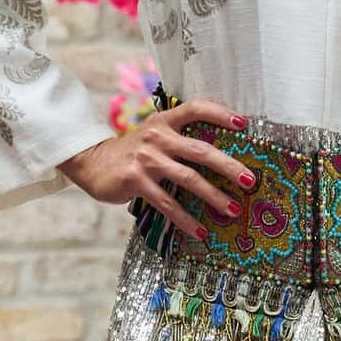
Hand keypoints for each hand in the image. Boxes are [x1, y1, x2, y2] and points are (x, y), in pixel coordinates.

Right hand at [59, 98, 257, 241]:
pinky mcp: (135, 180)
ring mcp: (146, 159)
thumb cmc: (132, 152)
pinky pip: (167, 203)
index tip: (243, 124)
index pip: (195, 109)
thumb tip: (218, 155)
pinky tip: (200, 231)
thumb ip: (178, 138)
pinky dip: (185, 219)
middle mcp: (156, 137)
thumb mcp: (153, 135)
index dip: (220, 113)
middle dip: (228, 166)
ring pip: (188, 179)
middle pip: (200, 150)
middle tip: (249, 180)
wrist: (92, 162)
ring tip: (233, 210)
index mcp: (164, 121)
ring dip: (214, 196)